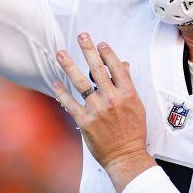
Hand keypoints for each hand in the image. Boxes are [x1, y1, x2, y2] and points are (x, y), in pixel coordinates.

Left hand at [52, 33, 155, 192]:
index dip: (107, 53)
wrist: (126, 156)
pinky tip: (56, 83)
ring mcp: (97, 110)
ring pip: (81, 83)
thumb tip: (124, 66)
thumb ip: (128, 86)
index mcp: (127, 94)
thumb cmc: (133, 133)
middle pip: (97, 69)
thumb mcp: (137, 106)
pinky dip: (62, 93)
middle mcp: (112, 99)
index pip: (116, 67)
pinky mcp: (85, 121)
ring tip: (61, 53)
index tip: (100, 43)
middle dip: (88, 50)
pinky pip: (70, 103)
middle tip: (82, 36)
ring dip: (69, 66)